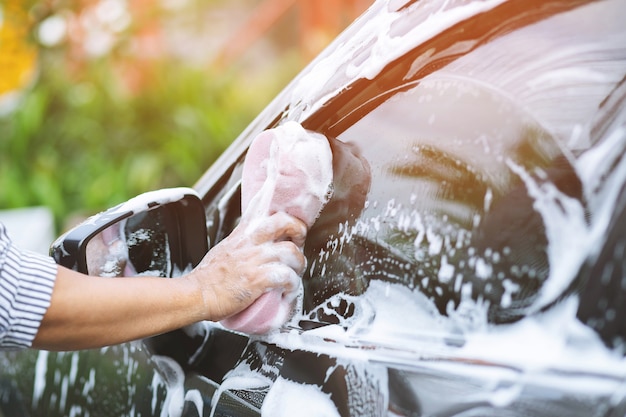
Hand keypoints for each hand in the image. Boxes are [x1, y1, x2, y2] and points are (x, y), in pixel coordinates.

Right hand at [187, 211, 307, 320]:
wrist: (196, 294)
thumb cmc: (208, 279)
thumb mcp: (224, 250)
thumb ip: (241, 245)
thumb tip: (253, 248)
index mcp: (242, 234)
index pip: (261, 207)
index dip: (279, 206)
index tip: (289, 216)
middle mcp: (250, 242)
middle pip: (285, 222)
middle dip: (299, 231)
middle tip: (298, 245)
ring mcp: (255, 259)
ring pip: (292, 252)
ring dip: (298, 265)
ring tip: (293, 275)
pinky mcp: (258, 278)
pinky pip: (286, 276)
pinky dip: (291, 285)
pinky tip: (286, 291)